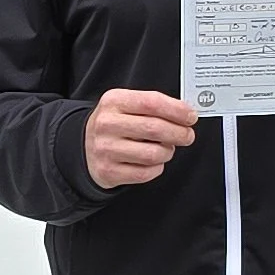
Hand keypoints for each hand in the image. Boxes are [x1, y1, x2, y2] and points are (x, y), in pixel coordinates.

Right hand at [83, 86, 198, 188]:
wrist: (84, 147)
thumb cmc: (114, 125)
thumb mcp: (126, 105)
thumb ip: (154, 105)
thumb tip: (186, 113)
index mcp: (114, 101)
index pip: (152, 102)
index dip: (177, 110)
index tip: (190, 116)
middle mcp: (107, 124)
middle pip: (155, 128)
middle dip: (180, 133)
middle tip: (187, 135)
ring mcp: (106, 149)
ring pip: (153, 154)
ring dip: (167, 152)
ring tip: (166, 148)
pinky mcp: (109, 171)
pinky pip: (146, 173)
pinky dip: (157, 168)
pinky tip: (153, 162)